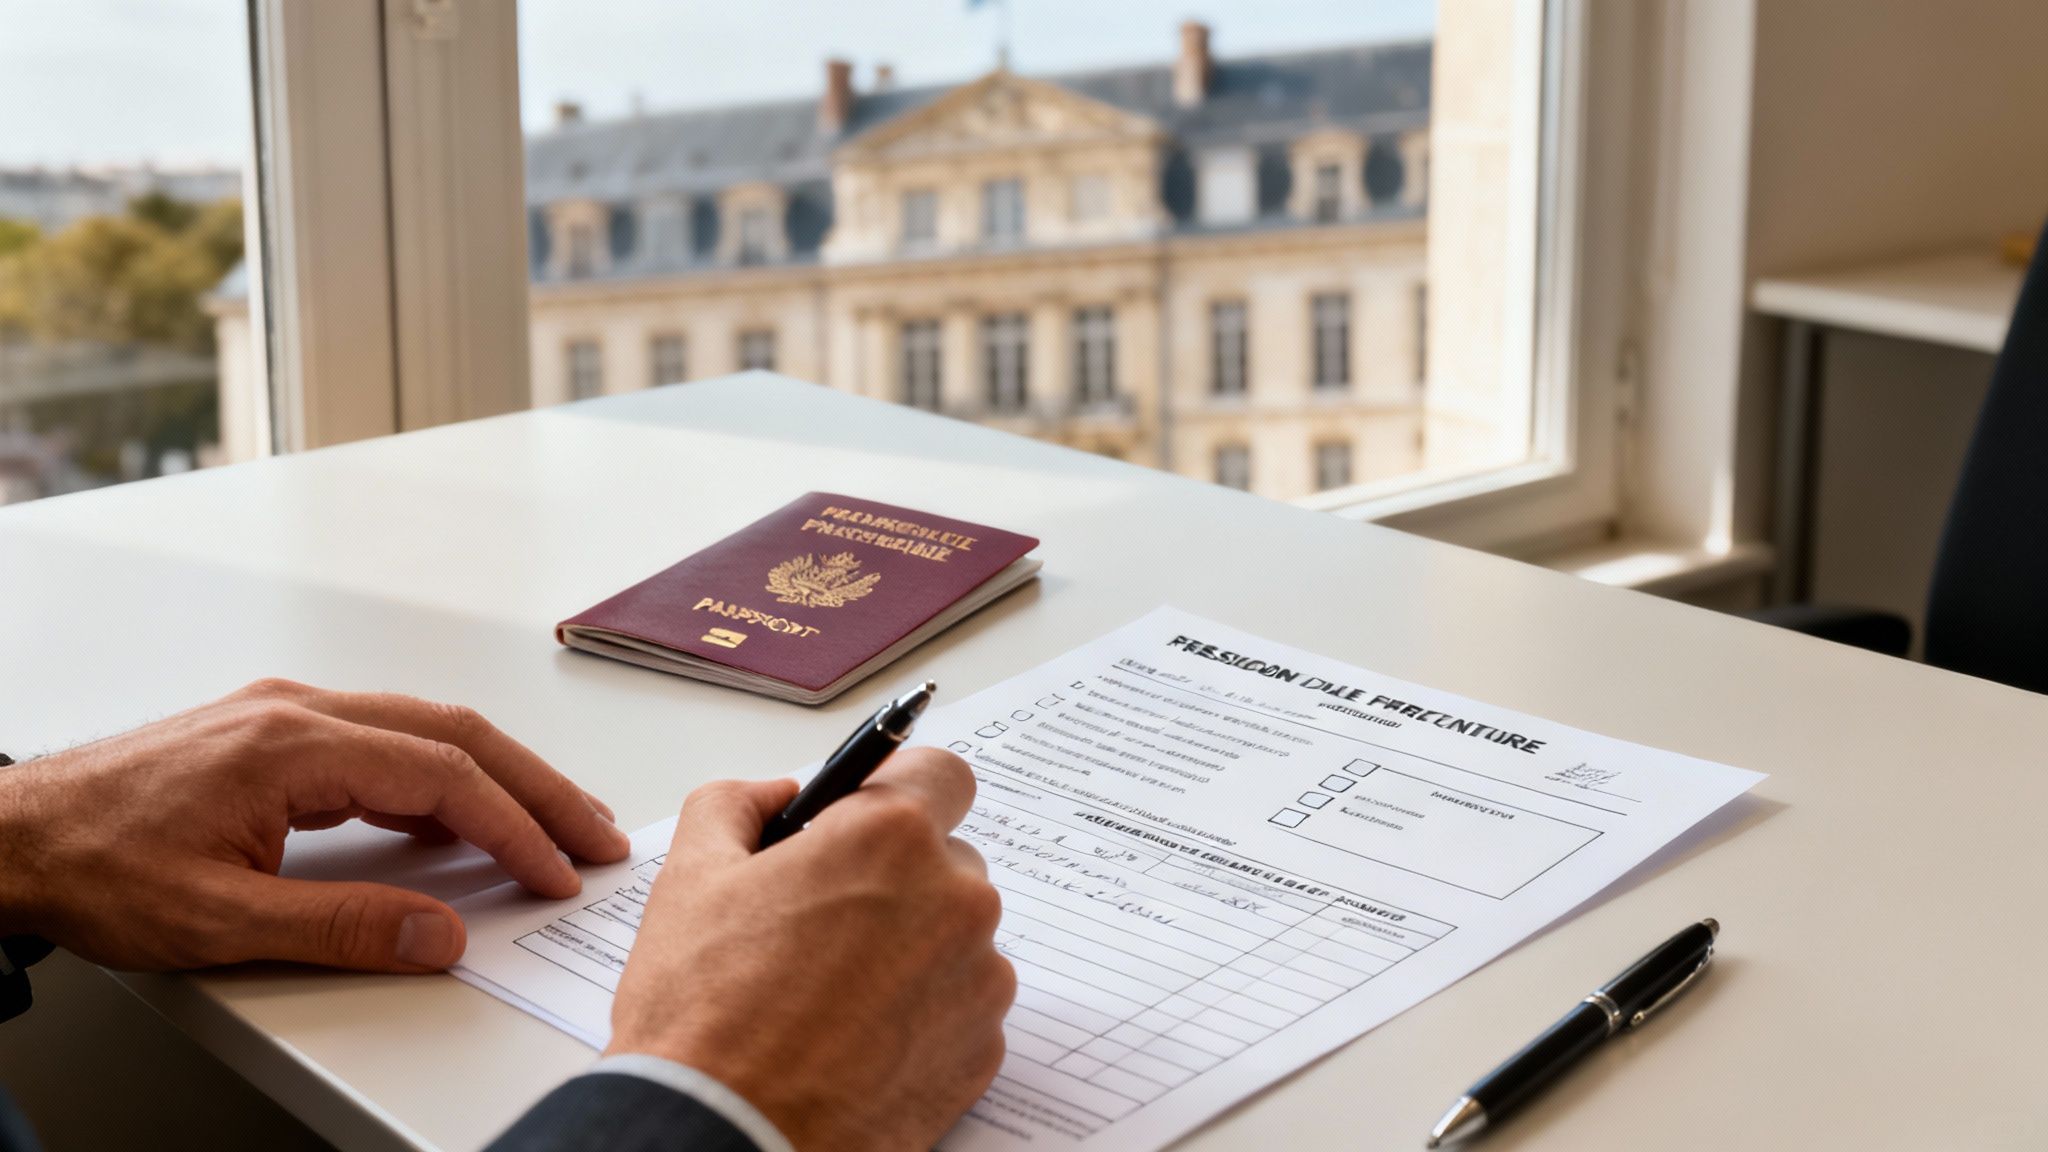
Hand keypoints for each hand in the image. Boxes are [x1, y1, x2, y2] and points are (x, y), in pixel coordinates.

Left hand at [0, 679, 629, 971]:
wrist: (12, 836)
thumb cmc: (94, 867)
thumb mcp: (218, 919)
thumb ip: (341, 925)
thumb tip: (440, 933)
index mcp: (294, 745)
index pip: (442, 775)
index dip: (514, 826)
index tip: (558, 870)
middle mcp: (300, 711)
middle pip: (455, 733)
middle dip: (537, 786)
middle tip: (596, 834)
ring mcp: (288, 713)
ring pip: (426, 729)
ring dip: (498, 775)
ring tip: (551, 824)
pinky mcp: (275, 732)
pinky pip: (386, 740)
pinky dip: (443, 775)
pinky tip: (457, 815)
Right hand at [607, 748, 1014, 1151]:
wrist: (725, 1138)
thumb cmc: (704, 1015)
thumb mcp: (691, 876)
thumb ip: (736, 804)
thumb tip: (778, 795)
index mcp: (891, 840)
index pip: (940, 773)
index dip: (899, 791)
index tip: (869, 817)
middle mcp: (955, 901)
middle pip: (945, 859)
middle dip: (895, 878)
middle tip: (824, 920)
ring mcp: (979, 981)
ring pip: (955, 935)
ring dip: (910, 947)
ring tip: (830, 993)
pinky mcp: (984, 1050)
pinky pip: (962, 1005)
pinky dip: (921, 1013)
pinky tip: (855, 1038)